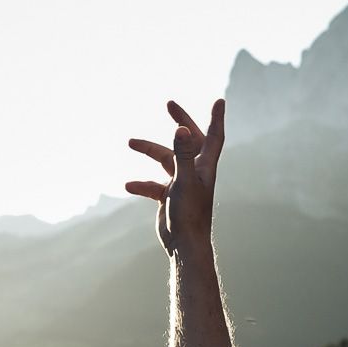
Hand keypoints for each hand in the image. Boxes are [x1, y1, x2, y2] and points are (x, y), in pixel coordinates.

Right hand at [126, 99, 224, 254]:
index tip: (219, 101)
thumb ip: (181, 154)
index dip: (216, 118)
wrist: (184, 245)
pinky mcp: (169, 197)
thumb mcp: (183, 181)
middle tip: (169, 104)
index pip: (213, 136)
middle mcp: (195, 172)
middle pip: (188, 141)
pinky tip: (128, 186)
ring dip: (149, 151)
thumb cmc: (189, 214)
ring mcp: (182, 184)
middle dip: (180, 122)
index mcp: (204, 166)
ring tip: (130, 142)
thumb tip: (180, 129)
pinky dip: (142, 183)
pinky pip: (154, 185)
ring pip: (165, 160)